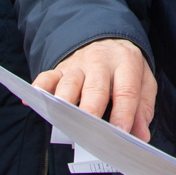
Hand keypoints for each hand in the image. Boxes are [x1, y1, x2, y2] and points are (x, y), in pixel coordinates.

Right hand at [32, 38, 156, 140]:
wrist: (107, 39)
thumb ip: (143, 108)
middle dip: (92, 110)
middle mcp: (100, 62)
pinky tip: (32, 101)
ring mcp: (77, 65)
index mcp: (125, 62)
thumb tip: (140, 136)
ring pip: (69, 83)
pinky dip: (39, 89)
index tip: (121, 133)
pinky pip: (46, 77)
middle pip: (95, 88)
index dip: (123, 113)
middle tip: (90, 131)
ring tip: (62, 118)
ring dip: (65, 101)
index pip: (126, 90)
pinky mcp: (60, 68)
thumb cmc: (124, 68)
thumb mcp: (143, 81)